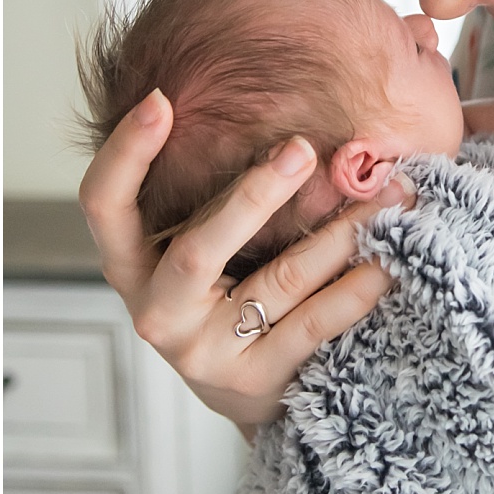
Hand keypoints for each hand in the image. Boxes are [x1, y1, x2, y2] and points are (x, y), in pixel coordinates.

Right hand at [78, 89, 414, 427]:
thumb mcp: (192, 248)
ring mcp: (204, 352)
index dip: (124, 152)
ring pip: (277, 280)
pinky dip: (356, 287)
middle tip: (302, 147)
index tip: (161, 99)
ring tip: (389, 193)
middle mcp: (156, 311)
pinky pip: (315, 324)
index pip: (104, 204)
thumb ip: (205, 194)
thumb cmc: (218, 296)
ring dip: (337, 232)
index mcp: (129, 265)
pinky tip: (387, 258)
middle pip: (196, 249)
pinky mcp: (257, 380)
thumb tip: (263, 107)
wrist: (245, 395)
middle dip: (254, 194)